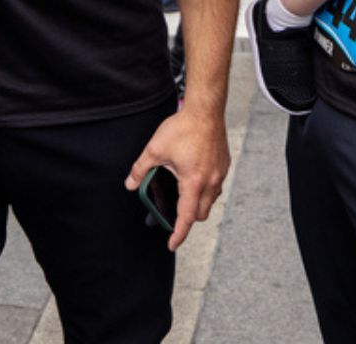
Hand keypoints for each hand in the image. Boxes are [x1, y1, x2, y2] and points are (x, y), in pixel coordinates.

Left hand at [124, 106, 229, 250]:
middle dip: (188, 219)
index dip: (178, 234)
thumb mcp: (155, 149)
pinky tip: (194, 178)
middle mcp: (210, 181)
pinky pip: (216, 187)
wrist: (206, 110)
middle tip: (174, 216)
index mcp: (193, 182)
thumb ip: (141, 169)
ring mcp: (220, 174)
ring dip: (198, 204)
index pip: (186, 217)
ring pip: (210, 201)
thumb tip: (131, 183)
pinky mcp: (224, 165)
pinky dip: (206, 190)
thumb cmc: (184, 127)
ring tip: (183, 196)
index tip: (172, 244)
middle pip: (201, 213)